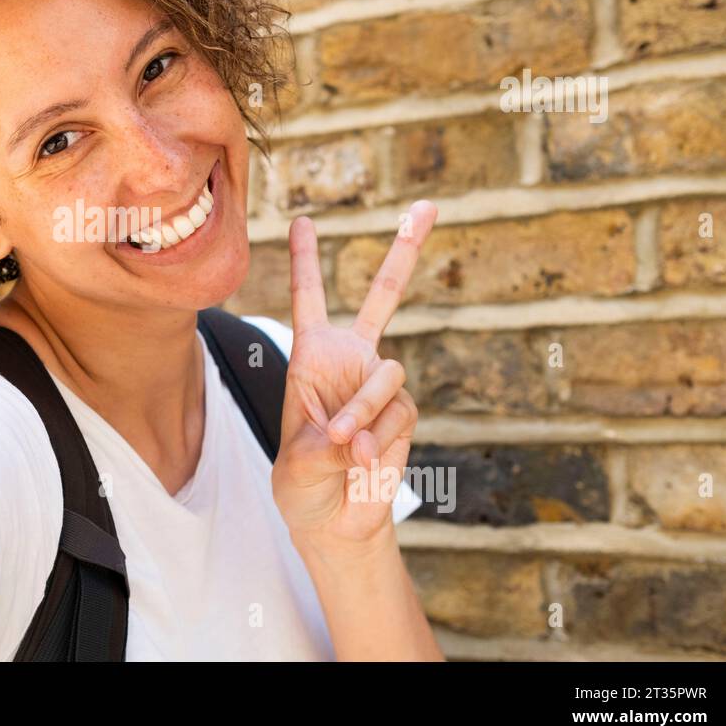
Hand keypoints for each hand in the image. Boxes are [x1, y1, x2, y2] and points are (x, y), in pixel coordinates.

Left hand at [271, 201, 436, 552]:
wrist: (334, 520)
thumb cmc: (302, 487)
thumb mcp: (295, 465)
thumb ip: (325, 445)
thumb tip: (360, 437)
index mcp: (311, 358)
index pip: (309, 301)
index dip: (304, 262)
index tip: (301, 220)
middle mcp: (351, 361)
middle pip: (383, 297)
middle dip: (406, 250)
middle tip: (429, 204)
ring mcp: (382, 385)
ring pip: (386, 375)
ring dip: (364, 411)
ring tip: (344, 446)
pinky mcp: (405, 413)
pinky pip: (398, 413)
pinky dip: (379, 437)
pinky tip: (363, 461)